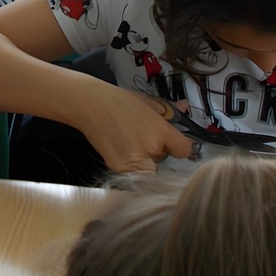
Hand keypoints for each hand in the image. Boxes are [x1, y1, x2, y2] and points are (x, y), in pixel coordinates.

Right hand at [78, 89, 195, 174]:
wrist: (89, 104)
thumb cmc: (117, 101)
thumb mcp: (147, 102)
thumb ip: (169, 110)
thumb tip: (186, 108)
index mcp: (160, 130)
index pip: (184, 150)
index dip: (179, 147)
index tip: (173, 145)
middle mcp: (151, 147)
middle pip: (165, 159)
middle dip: (158, 151)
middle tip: (142, 137)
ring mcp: (135, 160)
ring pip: (150, 168)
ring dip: (145, 160)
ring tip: (129, 142)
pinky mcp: (121, 168)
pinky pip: (136, 174)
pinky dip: (132, 167)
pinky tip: (122, 150)